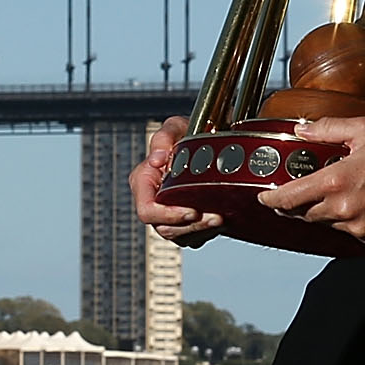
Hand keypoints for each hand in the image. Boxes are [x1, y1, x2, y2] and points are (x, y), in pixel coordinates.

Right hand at [129, 116, 221, 246]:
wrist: (204, 141)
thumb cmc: (185, 133)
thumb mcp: (175, 127)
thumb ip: (163, 138)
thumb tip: (156, 159)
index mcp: (143, 181)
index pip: (147, 210)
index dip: (168, 215)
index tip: (192, 211)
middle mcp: (153, 202)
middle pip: (165, 228)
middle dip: (191, 226)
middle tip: (215, 217)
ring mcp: (168, 215)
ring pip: (180, 236)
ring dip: (202, 231)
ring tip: (221, 218)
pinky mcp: (184, 223)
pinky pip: (193, 237)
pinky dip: (207, 232)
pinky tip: (222, 220)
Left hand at [252, 117, 364, 244]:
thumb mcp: (364, 130)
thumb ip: (328, 129)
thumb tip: (303, 129)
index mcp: (336, 181)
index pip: (290, 198)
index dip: (272, 200)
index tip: (263, 198)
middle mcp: (344, 209)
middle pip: (305, 214)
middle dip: (297, 205)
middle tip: (294, 194)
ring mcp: (359, 228)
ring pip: (326, 224)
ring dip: (322, 211)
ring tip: (331, 194)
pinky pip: (348, 232)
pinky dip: (344, 220)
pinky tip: (354, 203)